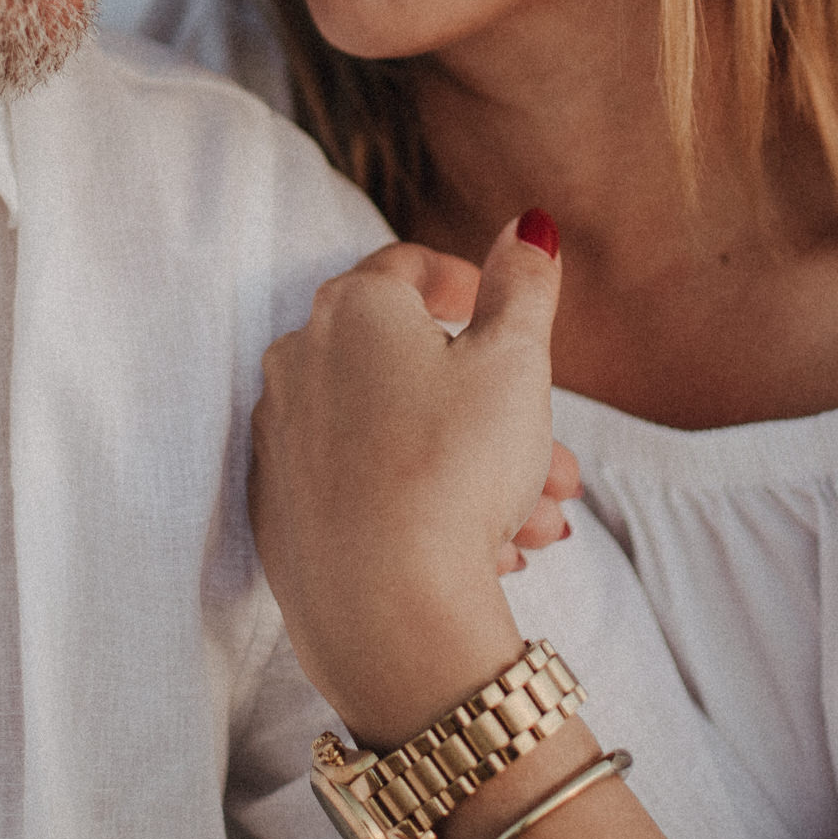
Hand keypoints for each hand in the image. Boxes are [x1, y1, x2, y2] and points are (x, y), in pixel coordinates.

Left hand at [251, 212, 566, 744]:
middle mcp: (299, 362)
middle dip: (497, 412)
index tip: (503, 311)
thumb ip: (524, 285)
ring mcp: (283, 441)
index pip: (409, 266)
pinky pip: (367, 490)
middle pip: (413, 368)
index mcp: (353, 307)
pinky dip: (425, 506)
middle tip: (556, 462)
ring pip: (400, 438)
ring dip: (478, 471)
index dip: (467, 282)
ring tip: (542, 523)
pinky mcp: (281, 513)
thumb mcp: (516, 362)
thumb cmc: (454, 469)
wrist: (386, 613)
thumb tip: (530, 225)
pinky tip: (489, 552)